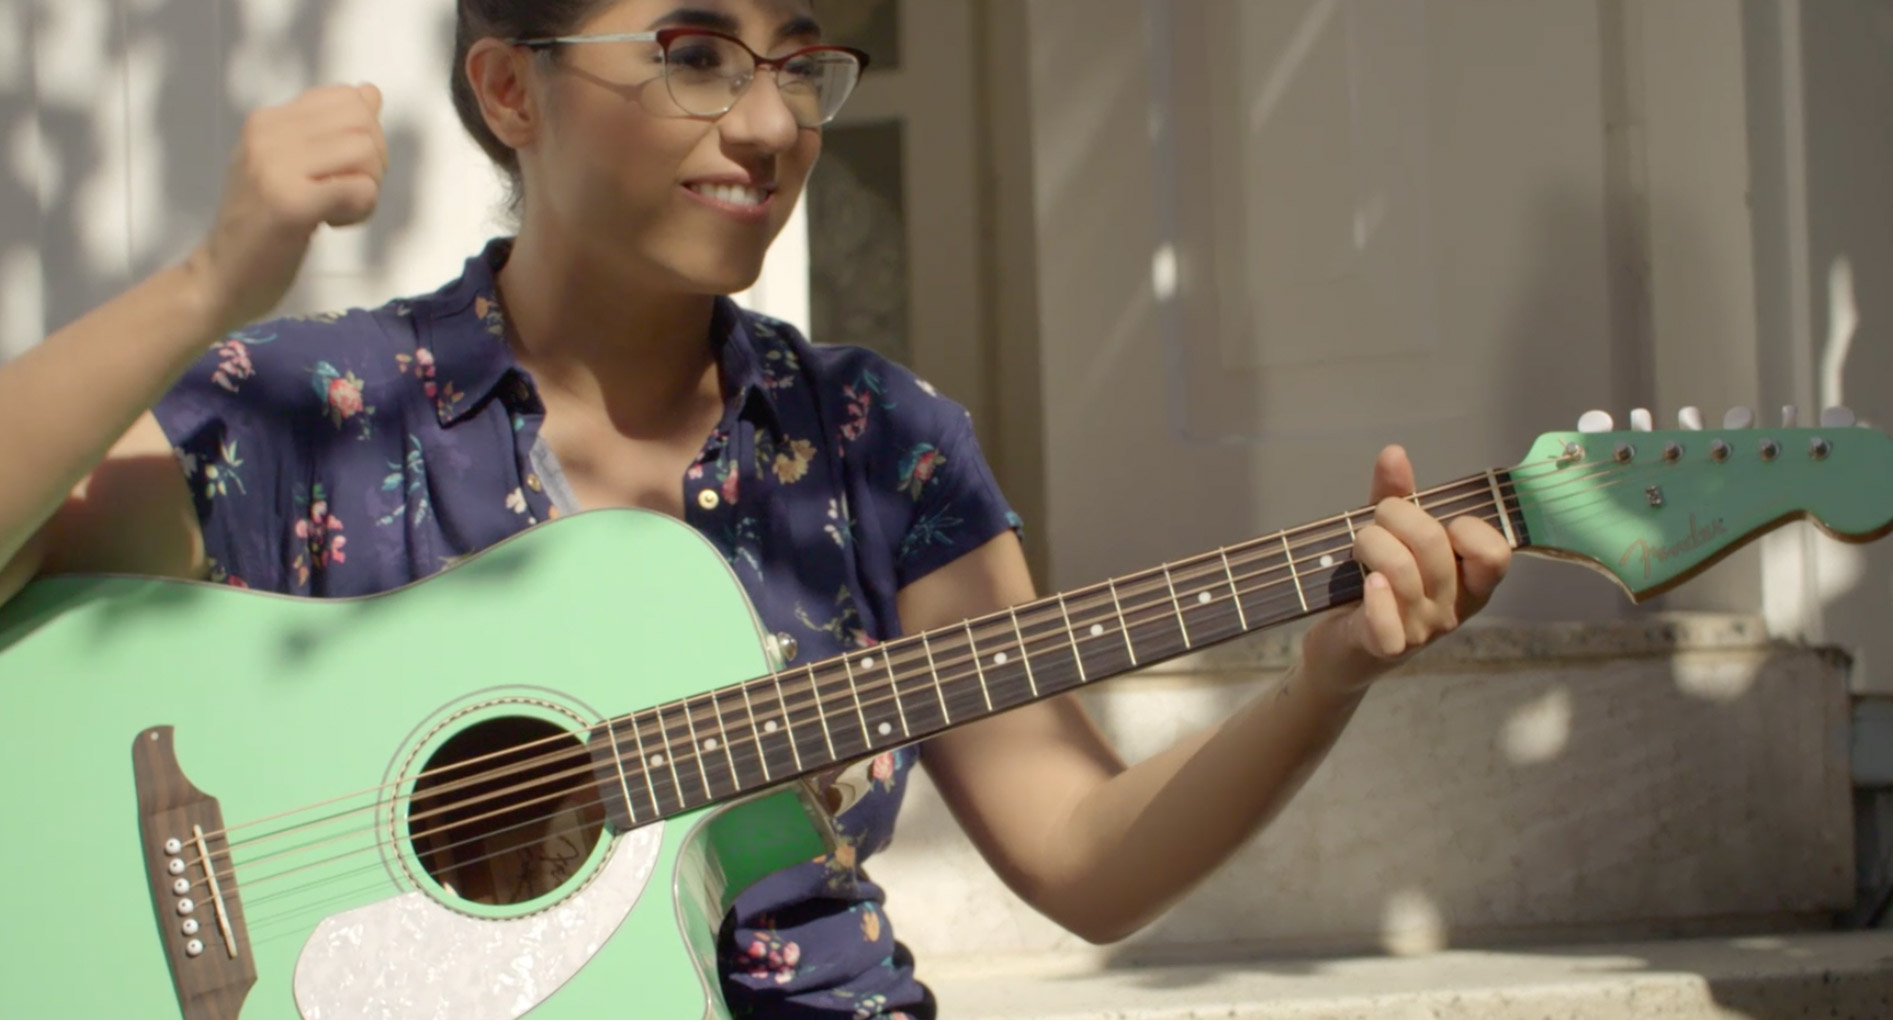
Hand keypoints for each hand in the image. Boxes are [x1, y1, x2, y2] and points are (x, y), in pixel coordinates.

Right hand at [187, 84, 387, 331]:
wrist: (220, 278)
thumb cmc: (262, 227)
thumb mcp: (290, 166)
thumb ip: (327, 130)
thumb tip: (370, 92)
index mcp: (266, 120)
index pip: (348, 98)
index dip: (364, 134)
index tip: (342, 169)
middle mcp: (267, 134)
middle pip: (363, 122)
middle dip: (374, 162)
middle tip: (347, 194)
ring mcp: (275, 167)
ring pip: (366, 153)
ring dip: (368, 189)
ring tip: (337, 211)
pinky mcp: (291, 204)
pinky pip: (360, 189)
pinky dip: (361, 210)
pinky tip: (331, 224)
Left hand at [1302, 445, 1512, 688]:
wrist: (1345, 647)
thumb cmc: (1377, 583)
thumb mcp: (1391, 537)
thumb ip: (1397, 496)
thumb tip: (1395, 453)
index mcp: (1470, 582)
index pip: (1494, 552)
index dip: (1465, 526)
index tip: (1436, 520)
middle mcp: (1453, 608)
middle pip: (1433, 545)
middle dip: (1394, 515)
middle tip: (1375, 520)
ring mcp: (1423, 630)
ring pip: (1400, 569)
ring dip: (1369, 542)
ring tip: (1359, 544)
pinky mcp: (1387, 645)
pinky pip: (1387, 621)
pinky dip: (1374, 596)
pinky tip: (1366, 582)